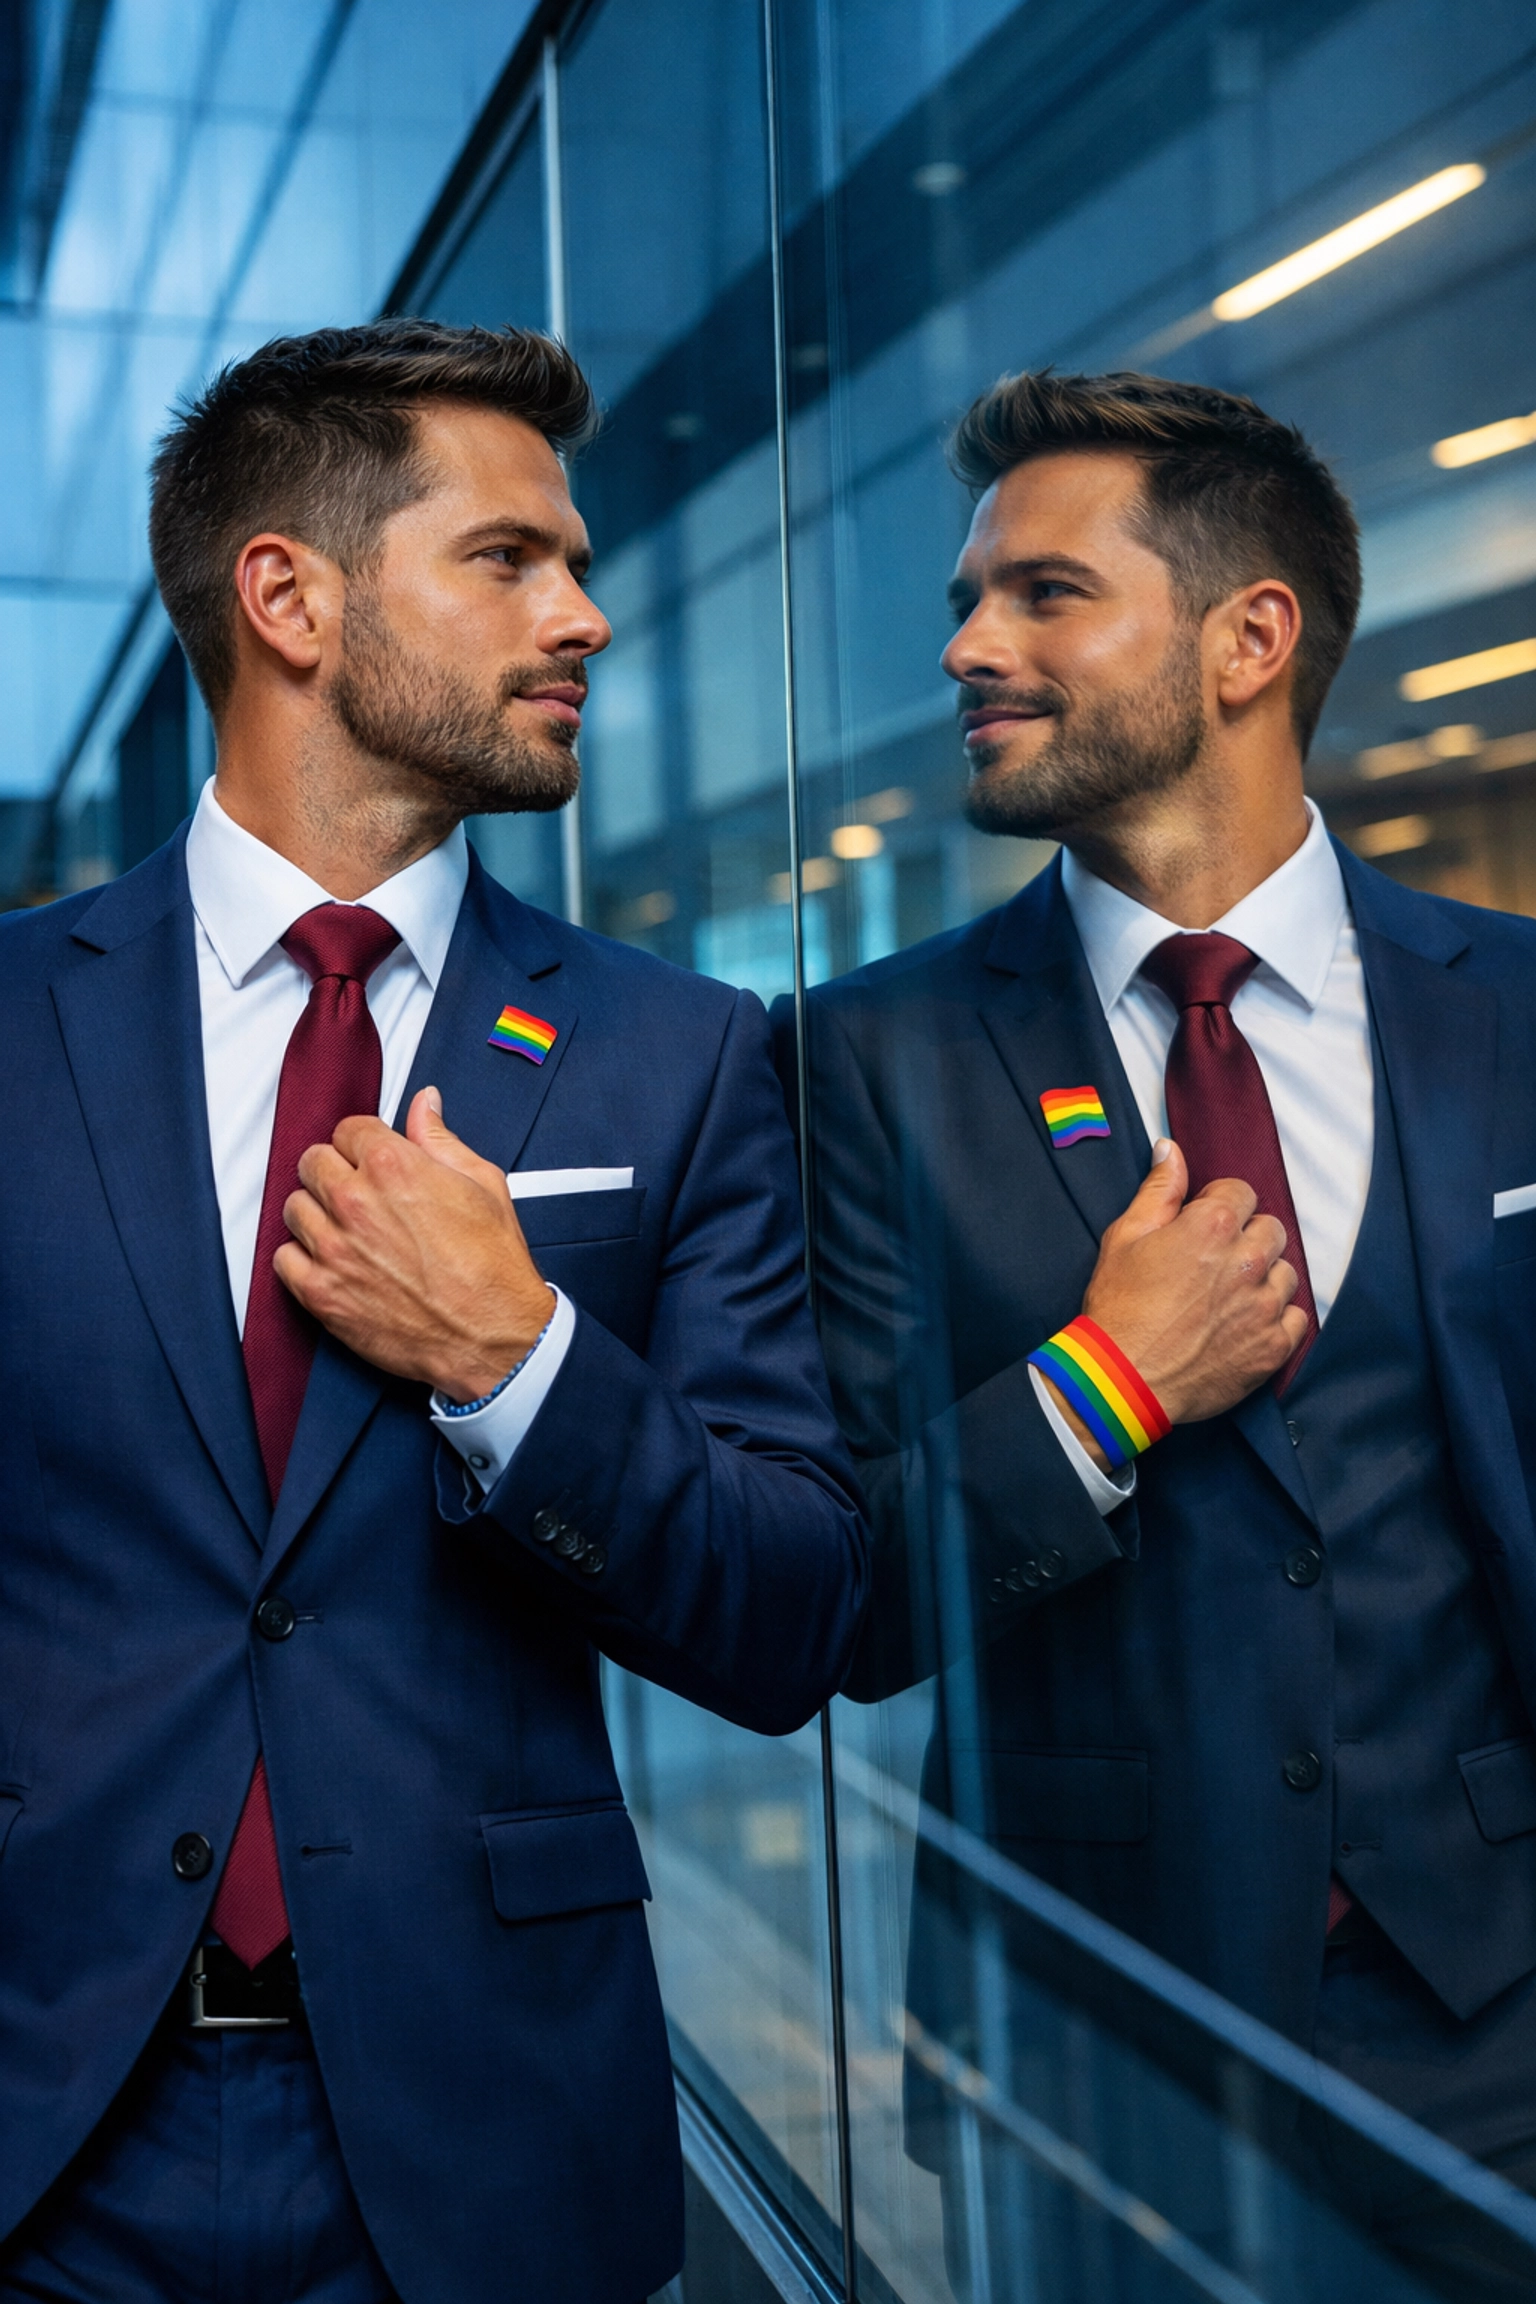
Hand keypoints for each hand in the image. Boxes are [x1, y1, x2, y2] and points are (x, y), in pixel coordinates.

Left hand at [274, 1087, 554, 1401]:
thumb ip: (441, 1139)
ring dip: (316, 1212)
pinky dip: (301, 1257)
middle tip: (359, 1192)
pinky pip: (283, 1258)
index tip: (370, 1158)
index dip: (363, 1143)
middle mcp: (355, 1202)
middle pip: (312, 1162)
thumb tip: (425, 1105)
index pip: (347, 1129)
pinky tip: (332, 1260)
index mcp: (394, 1166)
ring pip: (293, 1207)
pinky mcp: (321, 1292)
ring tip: (346, 1228)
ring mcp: (333, 1248)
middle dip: (335, 1170)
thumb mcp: (483, 1184)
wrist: (492, 1336)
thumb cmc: (493, 1267)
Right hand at [1040, 1141, 1306, 1467]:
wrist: (1121, 1380)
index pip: (1241, 1192)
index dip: (1218, 1206)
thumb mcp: (1124, 1237)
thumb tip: (1172, 1150)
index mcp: (1211, 1226)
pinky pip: (1297, 1318)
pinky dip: (1277, 1318)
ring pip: (1287, 1272)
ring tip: (1229, 1296)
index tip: (1200, 1226)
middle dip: (1246, 1237)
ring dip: (1264, 1277)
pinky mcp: (1273, 1347)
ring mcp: (1264, 1306)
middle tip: (1213, 1263)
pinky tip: (1245, 1324)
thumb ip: (1158, 1190)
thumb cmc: (1117, 1307)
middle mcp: (1247, 1261)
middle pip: (1271, 1229)